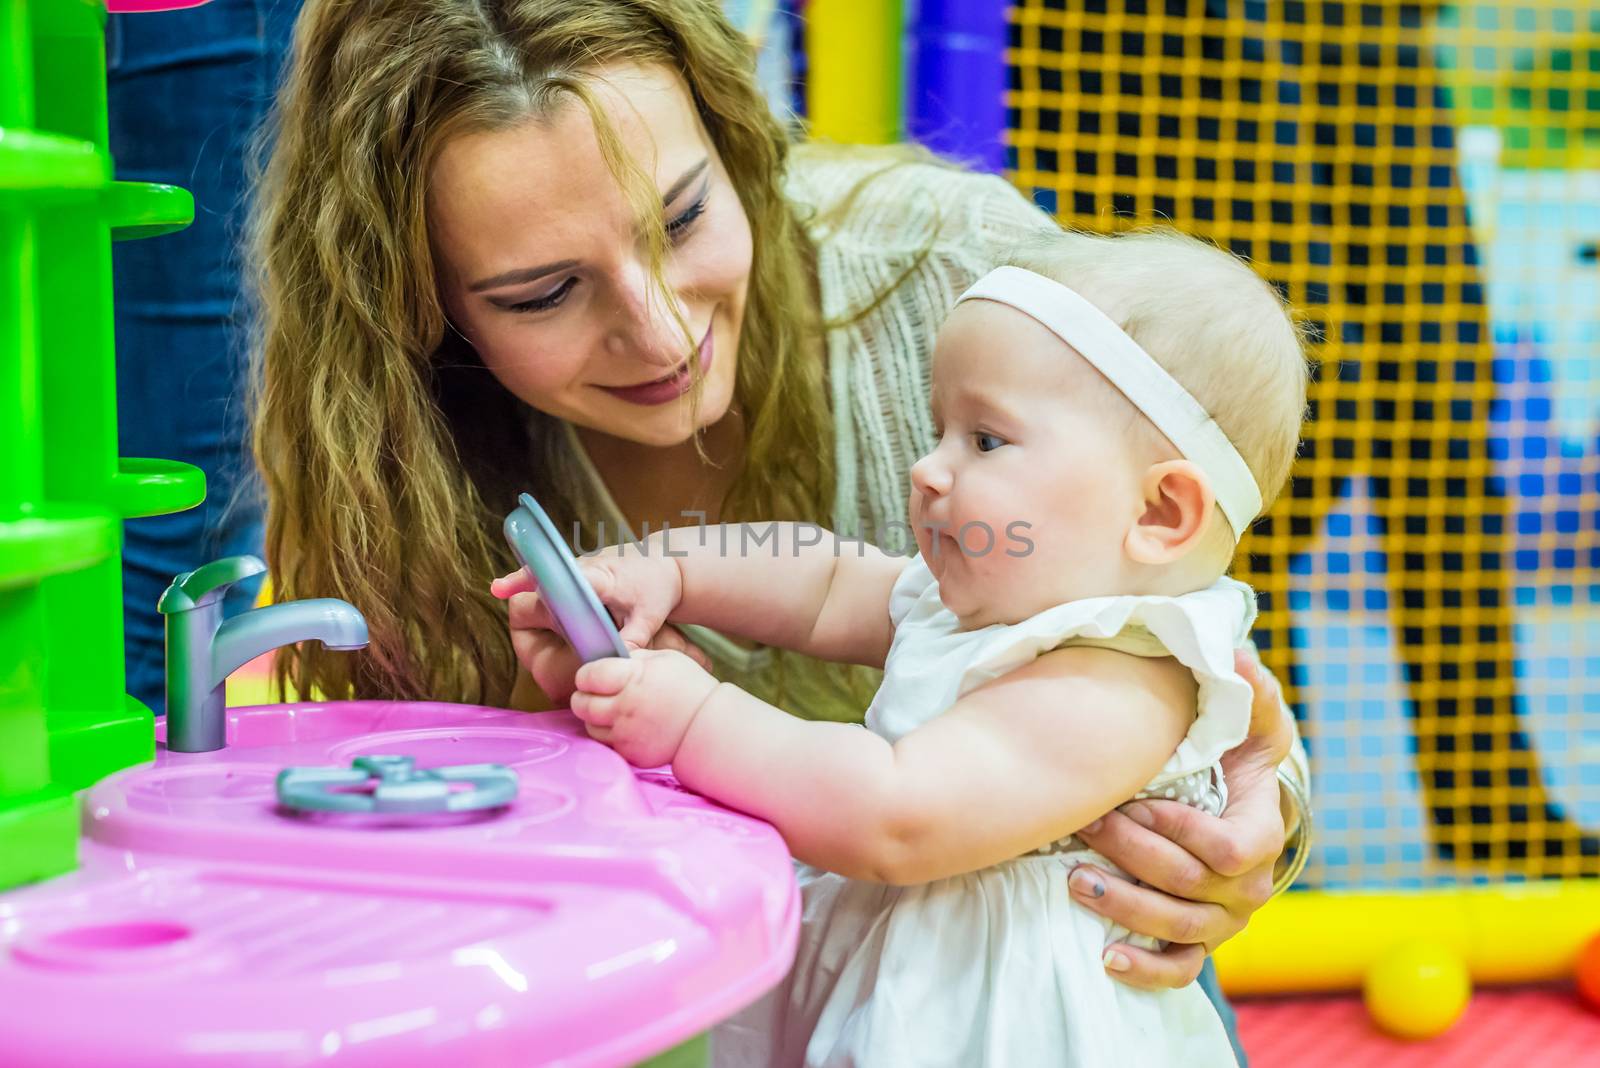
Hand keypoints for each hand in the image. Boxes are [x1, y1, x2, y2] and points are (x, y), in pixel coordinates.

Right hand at [493, 549, 699, 703]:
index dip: (542, 580)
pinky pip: (557, 573)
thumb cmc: (657, 590)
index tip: (514, 584)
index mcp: (602, 577)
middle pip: (552, 573)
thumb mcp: (649, 618)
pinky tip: (517, 588)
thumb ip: (632, 640)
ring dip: (528, 578)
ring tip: (501, 588)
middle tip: (498, 588)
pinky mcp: (580, 567)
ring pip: (551, 571)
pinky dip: (540, 580)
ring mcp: (582, 563)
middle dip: (524, 577)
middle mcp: (588, 565)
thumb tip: (617, 662)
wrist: (666, 564)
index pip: (566, 578)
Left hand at [569, 648, 719, 767]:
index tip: (591, 675)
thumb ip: (633, 658)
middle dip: (582, 697)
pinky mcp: (631, 753)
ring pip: (590, 727)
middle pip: (582, 704)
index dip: (586, 674)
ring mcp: (626, 733)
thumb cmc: (688, 685)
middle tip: (592, 694)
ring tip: (609, 711)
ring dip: (594, 718)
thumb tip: (609, 659)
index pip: (588, 675)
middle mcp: (624, 707)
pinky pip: (608, 744)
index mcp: (631, 678)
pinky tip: (625, 726)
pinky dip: (611, 735)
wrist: (709, 724)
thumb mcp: (664, 658)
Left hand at [1068, 649, 1291, 989]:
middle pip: (1190, 885)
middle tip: (1086, 824)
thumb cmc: (1231, 751)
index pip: (1231, 850)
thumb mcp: (1246, 717)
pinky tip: (1105, 959)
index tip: (1136, 803)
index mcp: (1262, 832)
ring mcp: (1224, 919)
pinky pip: (1179, 969)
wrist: (1224, 797)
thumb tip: (1235, 654)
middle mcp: (1249, 885)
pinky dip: (1145, 969)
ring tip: (1074, 880)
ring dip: (1124, 906)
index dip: (1184, 833)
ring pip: (1178, 928)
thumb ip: (1247, 688)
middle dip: (1132, 854)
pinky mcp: (1198, 939)